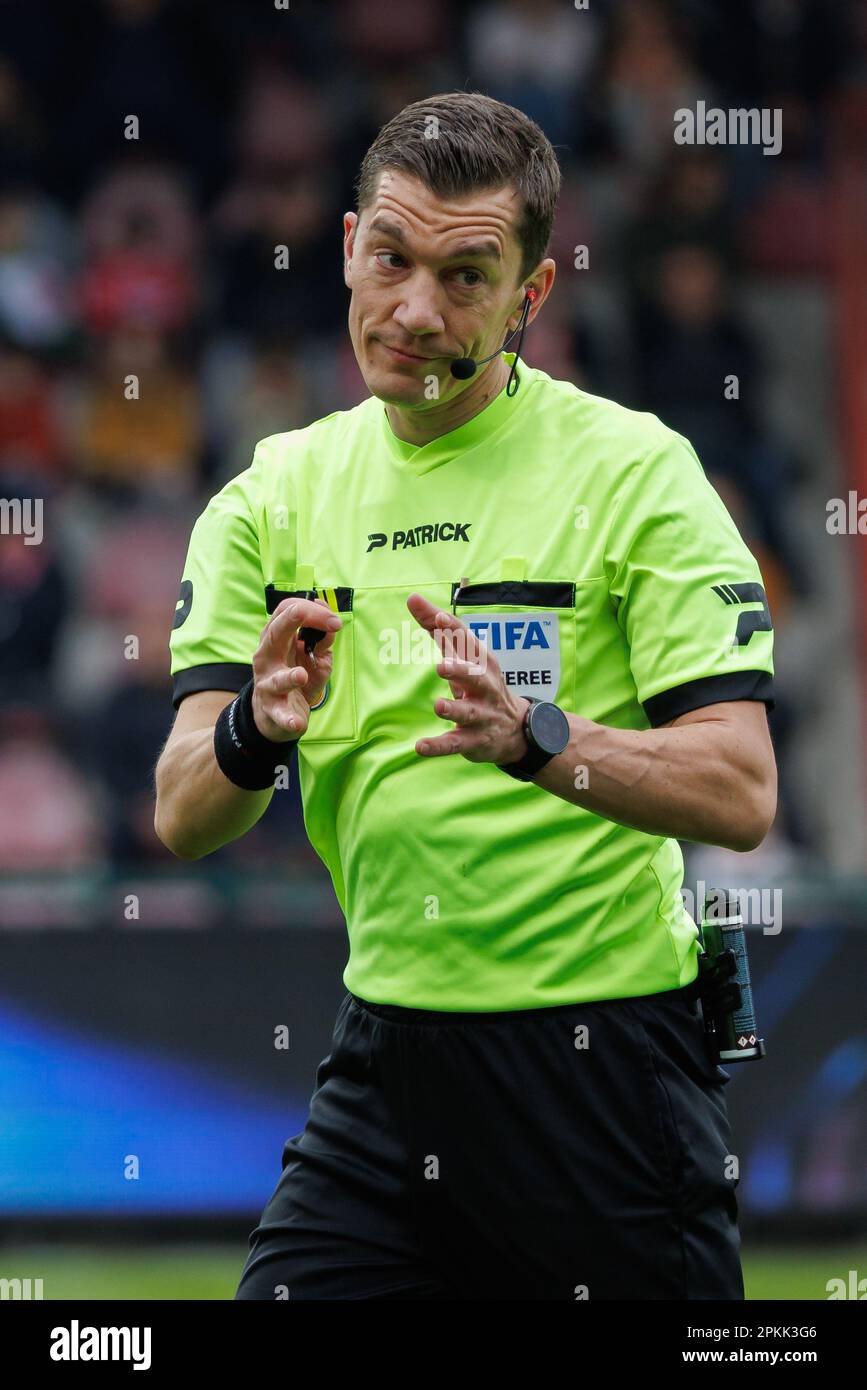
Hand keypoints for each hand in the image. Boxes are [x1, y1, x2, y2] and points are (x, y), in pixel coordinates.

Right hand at [251, 597, 341, 740]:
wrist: (275, 715)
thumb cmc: (294, 678)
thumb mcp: (311, 656)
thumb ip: (321, 641)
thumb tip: (332, 623)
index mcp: (275, 639)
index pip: (286, 612)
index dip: (312, 610)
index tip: (334, 621)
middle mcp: (267, 658)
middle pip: (274, 633)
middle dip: (295, 621)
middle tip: (326, 621)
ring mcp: (268, 685)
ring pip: (276, 679)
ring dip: (289, 677)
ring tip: (301, 675)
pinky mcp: (273, 710)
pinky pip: (280, 714)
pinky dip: (288, 718)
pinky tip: (297, 722)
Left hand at [406, 592, 530, 763]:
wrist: (515, 730)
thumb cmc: (480, 683)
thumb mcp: (464, 656)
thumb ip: (437, 628)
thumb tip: (413, 598)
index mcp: (481, 662)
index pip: (467, 642)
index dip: (453, 631)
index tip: (438, 618)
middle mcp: (485, 687)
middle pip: (474, 676)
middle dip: (460, 670)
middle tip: (441, 666)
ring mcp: (481, 715)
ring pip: (467, 712)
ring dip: (454, 708)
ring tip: (438, 705)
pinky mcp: (474, 741)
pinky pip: (455, 744)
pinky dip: (438, 746)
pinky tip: (420, 746)